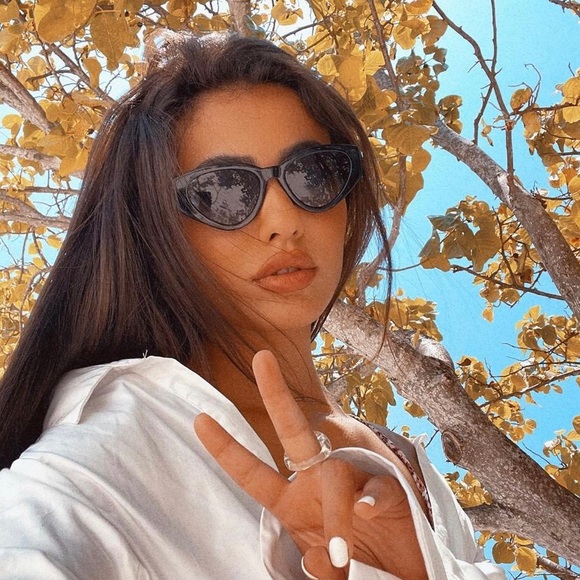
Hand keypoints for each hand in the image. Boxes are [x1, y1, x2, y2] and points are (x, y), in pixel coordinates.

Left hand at [194, 351, 427, 578]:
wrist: (403, 573)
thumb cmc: (359, 566)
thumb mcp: (329, 574)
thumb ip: (319, 569)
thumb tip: (319, 558)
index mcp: (293, 502)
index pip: (253, 472)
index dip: (226, 448)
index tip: (199, 418)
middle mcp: (318, 483)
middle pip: (294, 434)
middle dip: (277, 396)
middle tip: (260, 356)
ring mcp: (354, 482)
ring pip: (337, 474)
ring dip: (336, 516)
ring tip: (341, 555)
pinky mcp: (390, 491)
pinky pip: (377, 488)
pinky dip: (370, 499)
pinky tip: (365, 510)